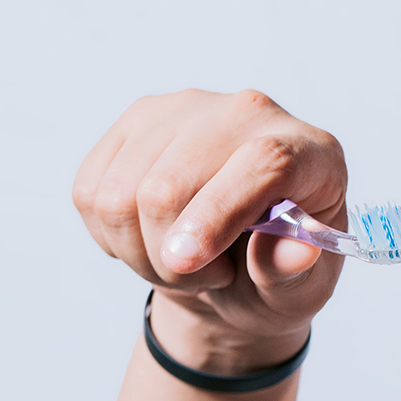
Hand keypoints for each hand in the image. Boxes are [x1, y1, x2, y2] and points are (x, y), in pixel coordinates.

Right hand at [73, 89, 346, 374]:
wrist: (236, 266)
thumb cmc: (275, 274)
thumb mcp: (300, 291)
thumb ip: (295, 273)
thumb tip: (298, 254)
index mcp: (310, 151)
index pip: (264, 161)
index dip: (219, 213)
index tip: (185, 263)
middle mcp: (250, 113)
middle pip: (174, 180)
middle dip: (170, 257)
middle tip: (202, 278)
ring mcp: (188, 109)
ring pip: (123, 192)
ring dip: (140, 252)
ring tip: (181, 263)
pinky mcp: (138, 120)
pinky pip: (90, 192)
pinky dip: (110, 235)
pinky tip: (149, 238)